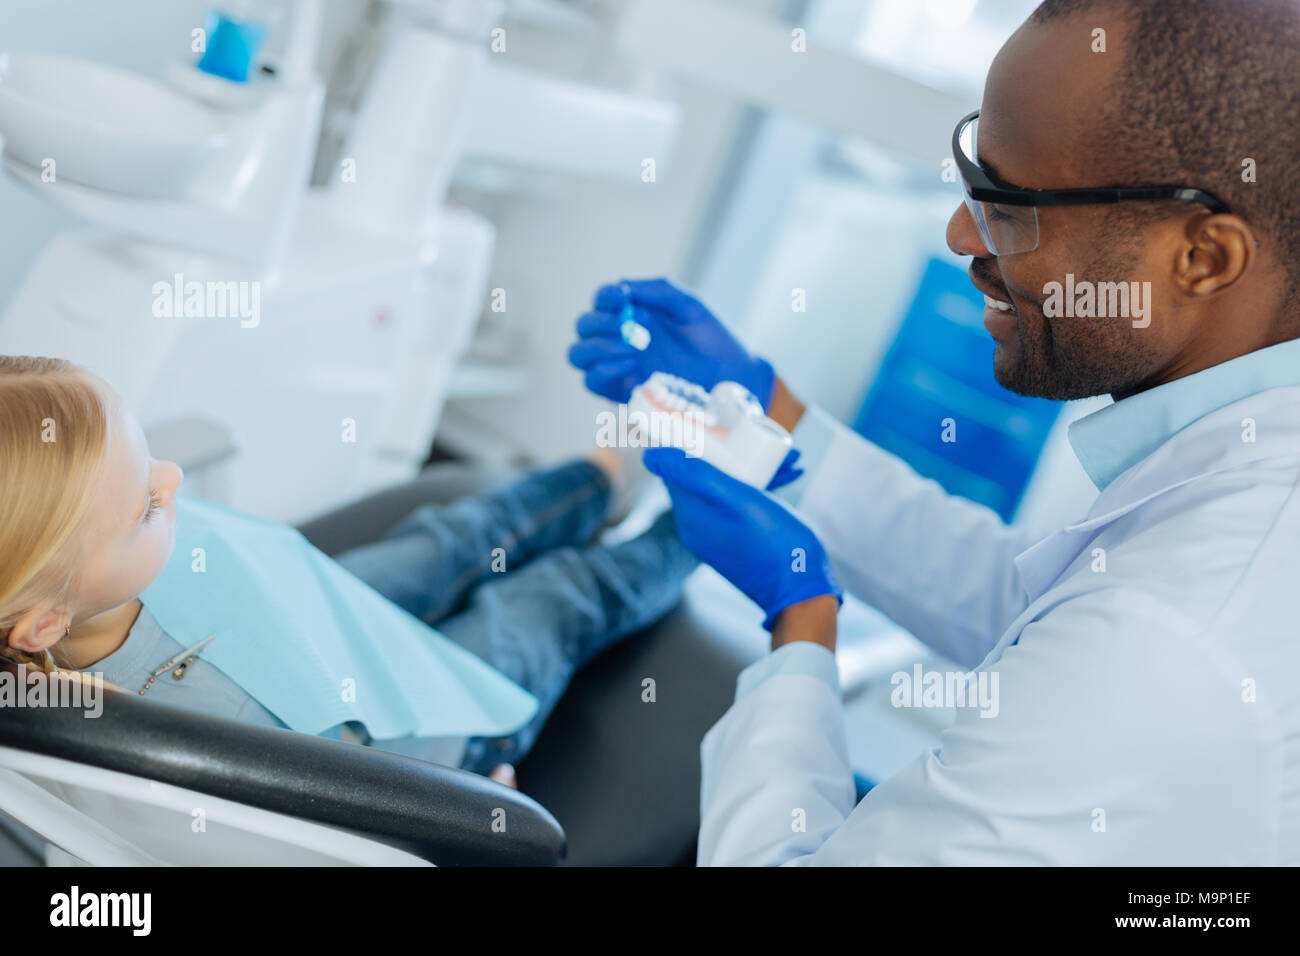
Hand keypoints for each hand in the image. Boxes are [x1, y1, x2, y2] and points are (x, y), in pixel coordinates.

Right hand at [568, 277, 775, 407]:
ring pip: (579, 355)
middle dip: (600, 323)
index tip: (622, 298)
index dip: (605, 297)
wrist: (729, 375)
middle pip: (584, 327)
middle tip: (626, 326)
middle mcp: (618, 338)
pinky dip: (605, 369)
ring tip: (632, 347)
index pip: (601, 301)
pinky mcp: (621, 392)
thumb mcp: (687, 305)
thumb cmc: (709, 338)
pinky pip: (594, 382)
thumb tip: (622, 289)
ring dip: (598, 347)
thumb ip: (656, 290)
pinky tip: (632, 363)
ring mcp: (617, 366)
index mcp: (631, 313)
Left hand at [644, 447, 841, 630]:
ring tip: (788, 456)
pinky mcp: (739, 539)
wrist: (802, 589)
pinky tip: (788, 474)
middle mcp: (699, 526)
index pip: (678, 468)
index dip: (693, 441)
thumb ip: (695, 475)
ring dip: (755, 467)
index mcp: (691, 516)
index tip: (713, 421)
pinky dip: (762, 485)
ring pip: (729, 486)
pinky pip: (743, 502)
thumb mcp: (737, 500)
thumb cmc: (773, 541)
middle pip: (705, 474)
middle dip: (732, 451)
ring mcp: (719, 534)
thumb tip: (650, 454)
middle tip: (760, 436)